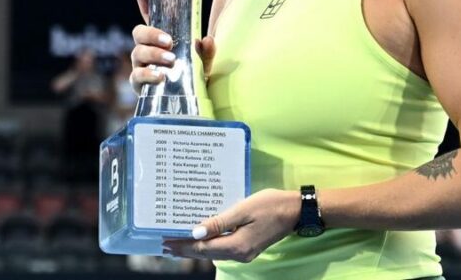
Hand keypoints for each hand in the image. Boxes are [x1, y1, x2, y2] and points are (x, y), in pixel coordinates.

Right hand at [130, 0, 216, 94]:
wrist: (190, 103)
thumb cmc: (194, 76)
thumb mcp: (204, 62)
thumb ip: (207, 51)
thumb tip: (208, 40)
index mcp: (161, 36)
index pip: (149, 12)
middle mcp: (148, 48)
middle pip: (139, 32)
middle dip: (151, 34)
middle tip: (169, 40)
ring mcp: (141, 65)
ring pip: (138, 53)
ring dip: (153, 54)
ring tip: (170, 59)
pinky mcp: (139, 84)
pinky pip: (137, 76)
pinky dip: (147, 75)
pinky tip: (160, 76)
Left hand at [162, 189, 298, 262]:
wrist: (295, 210)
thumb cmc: (270, 205)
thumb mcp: (242, 209)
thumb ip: (219, 222)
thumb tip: (196, 233)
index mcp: (237, 246)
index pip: (202, 248)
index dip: (183, 246)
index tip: (166, 241)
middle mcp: (240, 254)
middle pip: (206, 254)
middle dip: (185, 249)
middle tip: (165, 243)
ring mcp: (245, 253)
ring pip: (214, 253)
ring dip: (196, 248)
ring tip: (179, 241)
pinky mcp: (248, 247)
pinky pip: (223, 249)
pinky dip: (209, 245)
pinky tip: (202, 238)